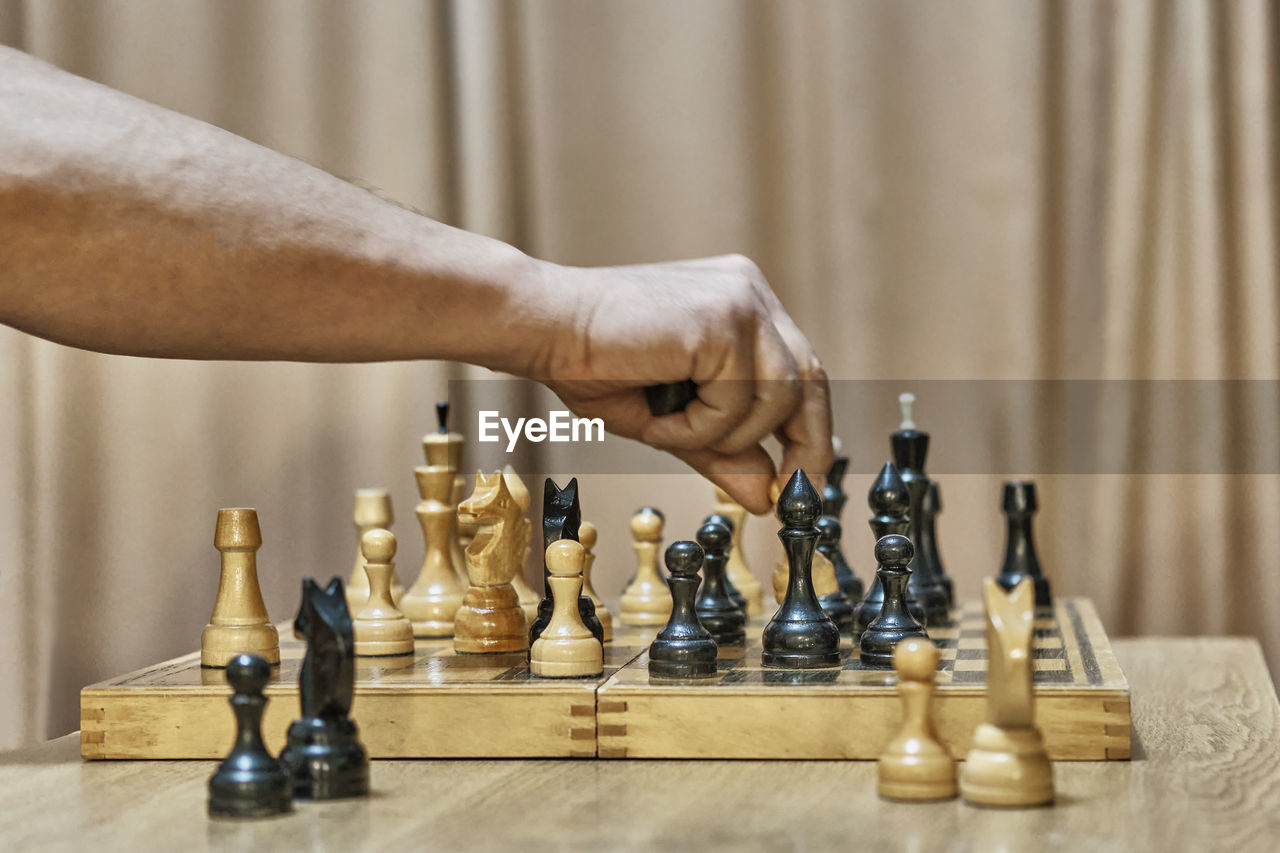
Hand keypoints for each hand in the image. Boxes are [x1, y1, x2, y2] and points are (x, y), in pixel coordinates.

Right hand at [531, 254, 831, 513]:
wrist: (540, 327)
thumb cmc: (591, 364)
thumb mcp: (671, 420)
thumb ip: (723, 449)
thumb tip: (767, 499)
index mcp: (741, 302)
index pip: (801, 371)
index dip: (807, 432)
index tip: (797, 485)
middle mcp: (749, 292)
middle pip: (810, 381)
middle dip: (803, 447)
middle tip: (781, 497)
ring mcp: (741, 301)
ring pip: (776, 401)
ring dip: (722, 437)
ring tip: (666, 432)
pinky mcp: (723, 321)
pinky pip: (736, 405)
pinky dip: (696, 430)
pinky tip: (654, 416)